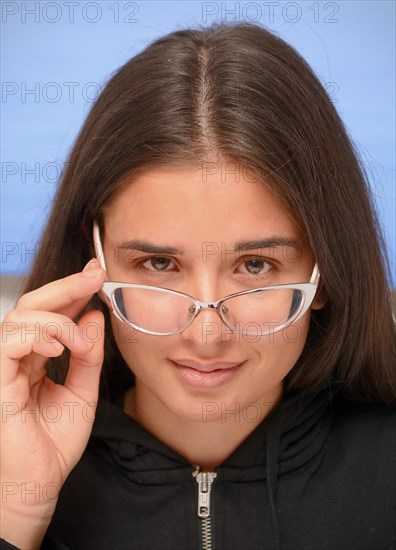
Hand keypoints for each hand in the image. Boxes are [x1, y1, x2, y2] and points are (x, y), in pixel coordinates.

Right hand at [0, 258, 105, 546]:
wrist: (39, 483)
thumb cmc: (54, 444)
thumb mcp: (83, 391)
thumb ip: (88, 355)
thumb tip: (94, 316)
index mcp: (34, 358)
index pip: (50, 315)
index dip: (72, 291)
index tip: (96, 273)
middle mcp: (16, 356)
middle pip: (33, 305)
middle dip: (66, 286)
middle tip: (93, 275)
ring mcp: (3, 366)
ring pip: (21, 317)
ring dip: (57, 319)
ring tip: (79, 342)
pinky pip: (10, 340)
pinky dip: (38, 335)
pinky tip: (59, 348)